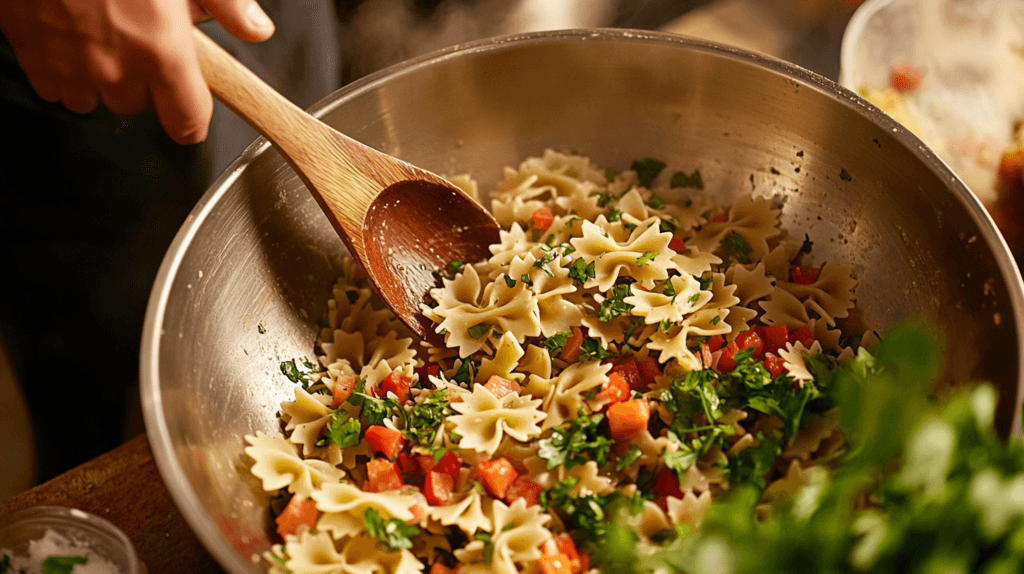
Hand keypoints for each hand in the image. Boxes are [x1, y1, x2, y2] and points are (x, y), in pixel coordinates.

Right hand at [0, 0, 274, 143]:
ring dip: (101, 79)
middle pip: (138, 107)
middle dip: (143, 83)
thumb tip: (256, 29)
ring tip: (105, 36)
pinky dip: (63, 69)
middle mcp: (116, 68)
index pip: (187, 123)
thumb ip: (227, 4)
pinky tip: (72, 35)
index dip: (191, 119)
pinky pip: (53, 86)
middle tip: (141, 39)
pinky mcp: (32, 54)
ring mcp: (70, 65)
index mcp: (162, 52)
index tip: (190, 110)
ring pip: (93, 100)